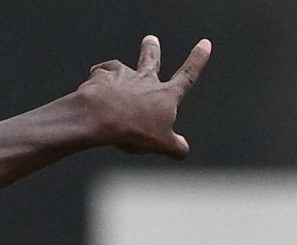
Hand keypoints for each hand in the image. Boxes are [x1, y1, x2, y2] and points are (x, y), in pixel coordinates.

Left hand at [78, 34, 209, 157]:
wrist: (101, 117)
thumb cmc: (134, 129)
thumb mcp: (160, 144)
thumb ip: (174, 146)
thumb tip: (183, 151)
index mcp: (165, 95)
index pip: (187, 76)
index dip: (197, 61)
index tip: (205, 44)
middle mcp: (145, 80)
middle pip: (151, 60)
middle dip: (151, 49)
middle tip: (150, 39)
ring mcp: (122, 77)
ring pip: (121, 66)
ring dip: (119, 67)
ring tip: (113, 68)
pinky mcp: (101, 79)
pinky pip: (98, 75)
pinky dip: (95, 80)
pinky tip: (92, 86)